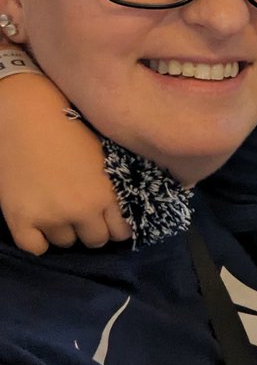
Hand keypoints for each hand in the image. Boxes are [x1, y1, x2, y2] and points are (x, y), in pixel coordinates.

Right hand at [0, 76, 130, 253]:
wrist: (28, 116)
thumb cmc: (70, 129)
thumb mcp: (105, 156)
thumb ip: (114, 185)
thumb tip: (126, 209)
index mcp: (107, 193)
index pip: (122, 232)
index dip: (116, 226)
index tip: (109, 220)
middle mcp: (82, 210)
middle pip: (96, 241)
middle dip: (92, 229)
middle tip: (83, 214)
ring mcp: (51, 217)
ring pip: (66, 243)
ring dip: (65, 231)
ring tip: (59, 209)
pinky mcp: (21, 219)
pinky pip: (35, 248)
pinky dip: (38, 240)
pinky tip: (40, 224)